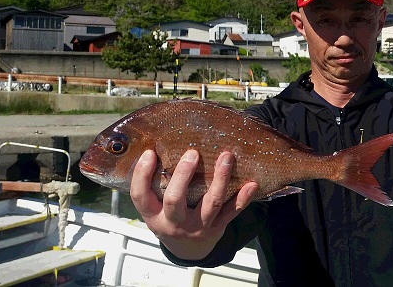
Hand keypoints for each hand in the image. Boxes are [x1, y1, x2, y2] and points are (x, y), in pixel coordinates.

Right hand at [130, 149, 258, 260]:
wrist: (187, 249)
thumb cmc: (169, 216)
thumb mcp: (156, 206)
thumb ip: (156, 184)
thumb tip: (159, 144)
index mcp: (153, 215)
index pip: (141, 196)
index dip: (142, 175)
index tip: (150, 153)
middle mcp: (174, 223)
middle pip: (176, 200)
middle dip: (183, 175)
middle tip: (192, 153)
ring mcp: (198, 227)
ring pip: (210, 204)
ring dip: (220, 179)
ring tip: (226, 156)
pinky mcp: (217, 228)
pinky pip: (232, 213)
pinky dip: (243, 198)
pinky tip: (252, 184)